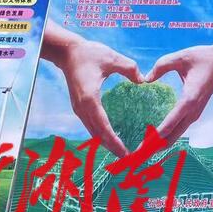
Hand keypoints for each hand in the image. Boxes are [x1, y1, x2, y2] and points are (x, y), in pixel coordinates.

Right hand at [41, 22, 143, 157]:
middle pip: (97, 134)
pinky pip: (91, 124)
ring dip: (106, 142)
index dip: (115, 141)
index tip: (126, 152)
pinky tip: (112, 137)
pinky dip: (101, 133)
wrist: (68, 52)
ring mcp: (79, 108)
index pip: (103, 126)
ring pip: (93, 131)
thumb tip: (144, 80)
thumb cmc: (90, 54)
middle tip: (128, 159)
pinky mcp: (79, 106)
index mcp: (90, 99)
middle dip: (112, 147)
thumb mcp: (113, 58)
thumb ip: (130, 69)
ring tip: (122, 152)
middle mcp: (82, 108)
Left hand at [144, 33, 212, 144]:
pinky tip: (155, 140)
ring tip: (143, 153)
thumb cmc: (202, 57)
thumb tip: (145, 80)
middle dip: (154, 148)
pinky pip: (179, 129)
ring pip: (176, 135)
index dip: (154, 137)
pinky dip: (167, 137)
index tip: (139, 148)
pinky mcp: (194, 112)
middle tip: (136, 158)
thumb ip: (161, 67)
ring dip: (160, 144)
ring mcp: (195, 113)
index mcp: (189, 99)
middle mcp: (193, 111)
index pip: (169, 124)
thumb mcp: (180, 56)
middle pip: (172, 136)